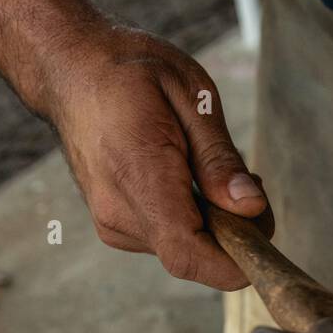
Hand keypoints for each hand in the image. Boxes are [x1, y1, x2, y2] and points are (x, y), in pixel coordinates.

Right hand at [42, 24, 269, 289]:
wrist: (69, 70)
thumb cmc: (131, 72)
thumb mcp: (191, 96)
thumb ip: (220, 158)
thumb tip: (251, 207)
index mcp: (138, 175)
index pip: (190, 253)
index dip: (235, 262)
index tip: (263, 236)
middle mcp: (119, 212)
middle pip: (194, 257)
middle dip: (233, 234)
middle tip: (248, 184)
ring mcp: (113, 224)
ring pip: (184, 251)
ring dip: (213, 225)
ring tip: (211, 171)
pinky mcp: (114, 227)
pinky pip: (167, 239)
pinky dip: (191, 221)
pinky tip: (187, 182)